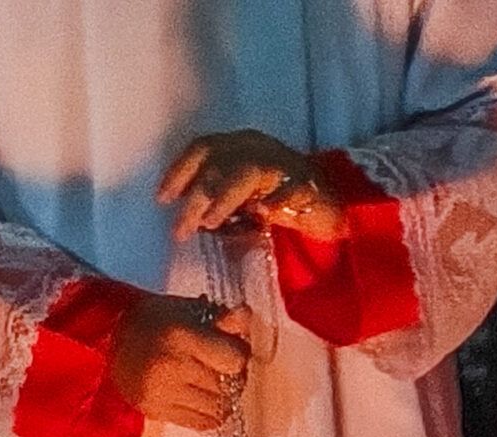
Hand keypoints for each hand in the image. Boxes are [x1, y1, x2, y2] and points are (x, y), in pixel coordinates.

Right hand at [107, 293, 256, 430]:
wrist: (109, 341)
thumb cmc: (154, 322)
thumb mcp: (187, 311)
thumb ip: (222, 319)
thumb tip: (246, 317)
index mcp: (179, 335)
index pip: (234, 359)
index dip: (238, 354)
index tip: (229, 348)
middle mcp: (170, 367)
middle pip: (228, 385)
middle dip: (231, 376)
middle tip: (217, 364)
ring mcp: (162, 394)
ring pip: (219, 408)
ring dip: (221, 397)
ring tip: (206, 380)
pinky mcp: (157, 413)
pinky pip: (204, 424)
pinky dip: (209, 413)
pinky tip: (199, 397)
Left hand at [157, 129, 346, 242]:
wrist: (333, 205)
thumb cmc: (283, 203)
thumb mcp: (244, 202)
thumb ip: (219, 204)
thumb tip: (189, 220)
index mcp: (240, 146)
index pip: (203, 148)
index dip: (180, 170)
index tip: (162, 199)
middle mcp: (258, 148)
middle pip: (219, 164)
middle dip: (195, 197)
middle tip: (181, 230)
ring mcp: (284, 164)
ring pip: (246, 172)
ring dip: (224, 198)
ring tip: (210, 224)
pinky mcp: (309, 185)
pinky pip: (290, 189)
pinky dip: (275, 201)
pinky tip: (262, 216)